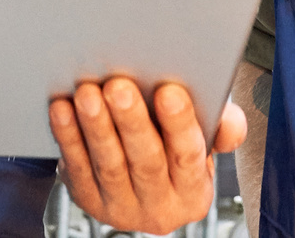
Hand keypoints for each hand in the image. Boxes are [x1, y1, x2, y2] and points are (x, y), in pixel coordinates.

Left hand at [50, 78, 246, 235]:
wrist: (135, 175)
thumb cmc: (172, 143)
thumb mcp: (204, 138)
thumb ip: (221, 126)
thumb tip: (231, 123)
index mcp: (193, 191)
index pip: (189, 155)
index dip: (179, 123)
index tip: (169, 92)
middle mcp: (159, 207)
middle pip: (145, 161)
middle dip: (132, 121)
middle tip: (119, 86)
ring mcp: (121, 208)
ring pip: (109, 165)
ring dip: (97, 126)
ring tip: (89, 92)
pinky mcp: (88, 201)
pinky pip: (76, 168)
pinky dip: (68, 137)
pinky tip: (63, 109)